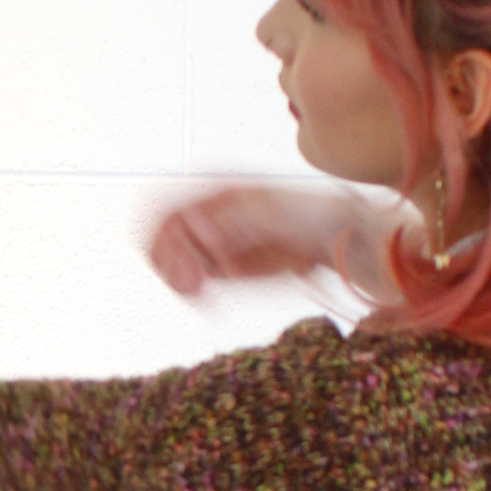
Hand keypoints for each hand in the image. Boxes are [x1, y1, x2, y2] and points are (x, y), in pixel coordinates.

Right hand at [145, 180, 393, 300]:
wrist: (329, 237)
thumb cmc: (303, 214)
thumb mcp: (266, 210)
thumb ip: (229, 219)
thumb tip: (199, 233)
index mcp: (209, 190)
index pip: (165, 212)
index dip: (166, 238)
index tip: (185, 261)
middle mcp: (201, 214)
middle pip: (160, 238)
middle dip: (168, 261)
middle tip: (191, 284)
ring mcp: (207, 241)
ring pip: (169, 262)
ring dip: (176, 278)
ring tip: (199, 292)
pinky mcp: (216, 267)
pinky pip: (187, 281)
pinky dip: (189, 292)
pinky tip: (204, 299)